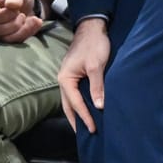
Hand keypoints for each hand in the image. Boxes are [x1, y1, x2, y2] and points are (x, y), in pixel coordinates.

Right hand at [0, 0, 44, 44]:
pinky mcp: (4, 39)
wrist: (25, 5)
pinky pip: (14, 42)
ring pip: (5, 38)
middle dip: (13, 23)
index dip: (2, 15)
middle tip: (21, 14)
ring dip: (22, 29)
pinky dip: (27, 33)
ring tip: (30, 18)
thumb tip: (11, 5)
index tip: (14, 9)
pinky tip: (35, 23)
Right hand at [57, 17, 109, 133]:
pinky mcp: (75, 75)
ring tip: (86, 127)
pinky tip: (88, 110)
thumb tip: (98, 106)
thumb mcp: (97, 65)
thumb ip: (97, 86)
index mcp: (65, 79)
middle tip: (86, 135)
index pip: (75, 104)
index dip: (85, 118)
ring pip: (71, 101)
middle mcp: (63, 80)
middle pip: (68, 106)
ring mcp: (68, 78)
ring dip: (77, 114)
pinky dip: (80, 104)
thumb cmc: (94, 44)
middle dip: (76, 121)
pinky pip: (76, 94)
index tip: (94, 129)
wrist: (93, 27)